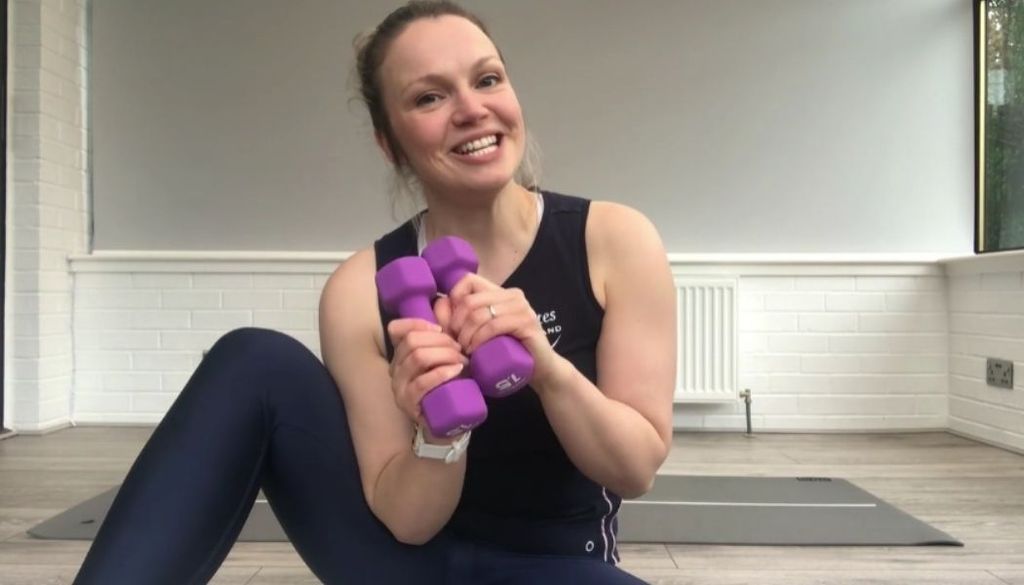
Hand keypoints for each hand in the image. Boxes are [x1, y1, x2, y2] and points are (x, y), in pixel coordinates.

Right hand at [386, 318, 467, 424]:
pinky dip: (441, 373)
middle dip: (441, 341)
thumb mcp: (446, 360)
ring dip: (444, 355)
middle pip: (412, 341)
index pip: (396, 329)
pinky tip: (456, 370)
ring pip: (417, 357)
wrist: (448, 425)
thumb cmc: (450, 388)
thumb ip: (443, 339)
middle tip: (461, 349)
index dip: (418, 322)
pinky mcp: (408, 405)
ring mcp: (399, 388)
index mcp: (401, 355)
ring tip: (462, 360)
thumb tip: (448, 305)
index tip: (441, 328)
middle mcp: (395, 370)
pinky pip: (421, 383)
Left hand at [445, 273, 567, 386]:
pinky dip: (479, 339)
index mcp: (500, 292)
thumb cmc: (507, 353)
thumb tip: (439, 304)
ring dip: (466, 336)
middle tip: (456, 344)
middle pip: (470, 300)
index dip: (453, 300)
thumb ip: (461, 318)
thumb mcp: (481, 332)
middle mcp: (512, 295)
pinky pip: (494, 325)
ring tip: (465, 351)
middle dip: (456, 325)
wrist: (540, 370)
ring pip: (479, 314)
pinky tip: (475, 350)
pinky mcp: (527, 323)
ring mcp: (522, 307)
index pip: (468, 280)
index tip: (451, 325)